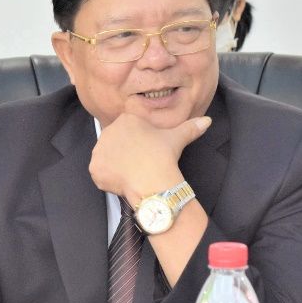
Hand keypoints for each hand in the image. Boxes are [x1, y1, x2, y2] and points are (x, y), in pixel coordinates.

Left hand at [90, 114, 211, 201]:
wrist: (152, 180)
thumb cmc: (163, 156)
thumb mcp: (177, 138)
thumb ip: (190, 127)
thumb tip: (207, 121)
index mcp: (125, 120)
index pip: (127, 132)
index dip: (137, 145)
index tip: (146, 154)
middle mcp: (108, 132)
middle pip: (115, 145)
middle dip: (125, 155)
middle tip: (140, 166)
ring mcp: (99, 151)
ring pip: (107, 159)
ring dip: (116, 167)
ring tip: (132, 174)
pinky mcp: (95, 169)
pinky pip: (100, 174)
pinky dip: (109, 180)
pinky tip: (124, 182)